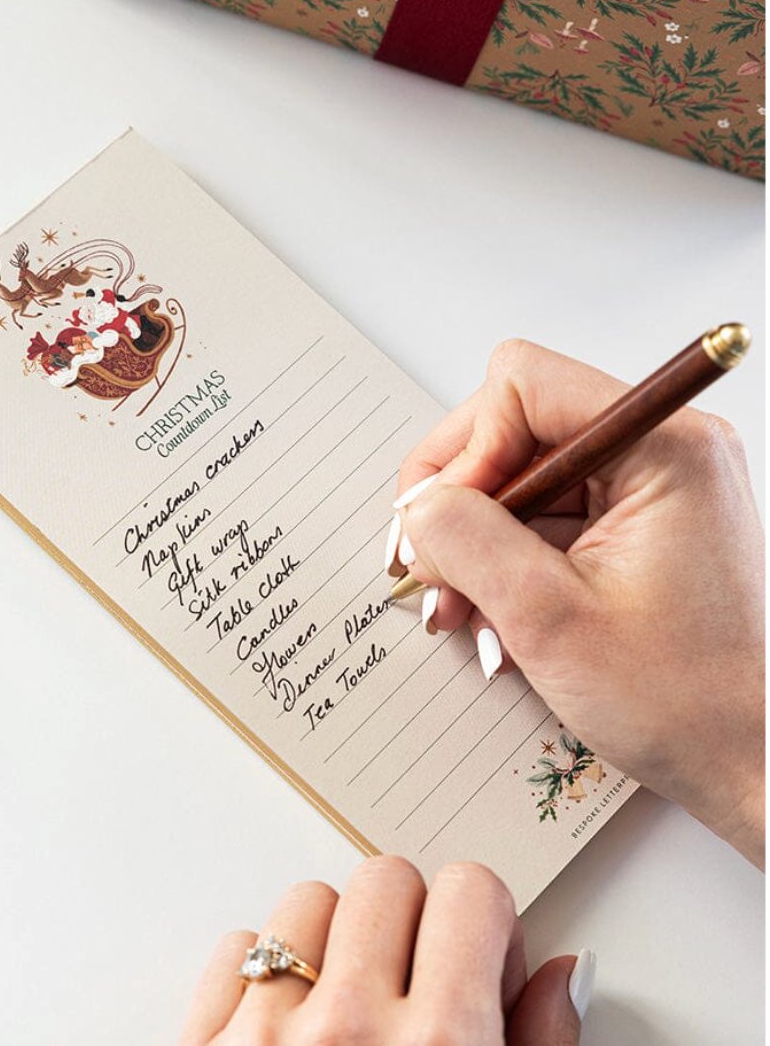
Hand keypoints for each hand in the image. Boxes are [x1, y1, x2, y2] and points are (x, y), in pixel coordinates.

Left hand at [178, 856, 590, 1045]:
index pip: (469, 891)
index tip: (476, 961)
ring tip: (348, 1003)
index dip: (482, 923)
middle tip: (416, 984)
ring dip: (334, 940)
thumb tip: (566, 970)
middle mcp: (350, 1028)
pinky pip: (235, 949)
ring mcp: (265, 1035)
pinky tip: (288, 1027)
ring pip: (307, 901)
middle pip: (386, 878)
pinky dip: (265, 975)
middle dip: (411, 922)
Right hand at [388, 339, 764, 866]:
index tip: (441, 521)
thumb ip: (467, 540)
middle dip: (457, 499)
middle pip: (512, 424)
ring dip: (472, 539)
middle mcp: (661, 449)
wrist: (754, 766)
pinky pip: (542, 513)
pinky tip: (489, 614)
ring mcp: (649, 486)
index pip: (522, 385)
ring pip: (519, 474)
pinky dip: (502, 559)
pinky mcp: (634, 523)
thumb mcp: (549, 617)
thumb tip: (415, 504)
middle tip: (427, 566)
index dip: (465, 449)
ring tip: (457, 608)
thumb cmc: (685, 703)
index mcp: (664, 448)